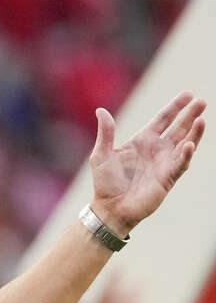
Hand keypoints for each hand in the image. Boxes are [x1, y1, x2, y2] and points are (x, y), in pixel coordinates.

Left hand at [88, 92, 205, 236]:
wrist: (110, 208)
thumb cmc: (105, 183)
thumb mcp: (101, 154)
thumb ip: (106, 132)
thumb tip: (100, 110)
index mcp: (142, 141)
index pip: (162, 119)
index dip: (175, 107)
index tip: (188, 94)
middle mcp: (156, 149)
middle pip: (178, 127)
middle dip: (190, 114)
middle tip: (202, 101)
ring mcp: (164, 163)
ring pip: (185, 143)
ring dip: (194, 131)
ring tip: (202, 118)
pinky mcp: (168, 177)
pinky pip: (181, 163)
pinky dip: (186, 154)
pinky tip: (190, 144)